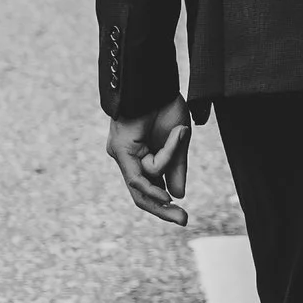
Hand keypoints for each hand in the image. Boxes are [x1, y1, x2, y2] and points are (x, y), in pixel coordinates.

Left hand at [107, 98, 191, 223]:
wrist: (154, 81)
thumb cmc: (165, 105)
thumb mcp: (178, 143)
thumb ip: (176, 169)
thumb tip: (177, 195)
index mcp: (141, 157)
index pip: (150, 188)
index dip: (164, 205)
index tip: (183, 216)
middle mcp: (128, 159)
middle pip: (141, 194)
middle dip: (162, 209)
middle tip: (183, 221)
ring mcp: (121, 155)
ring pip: (145, 180)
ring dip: (168, 162)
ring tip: (181, 136)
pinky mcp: (119, 150)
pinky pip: (140, 173)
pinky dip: (157, 175)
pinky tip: (168, 188)